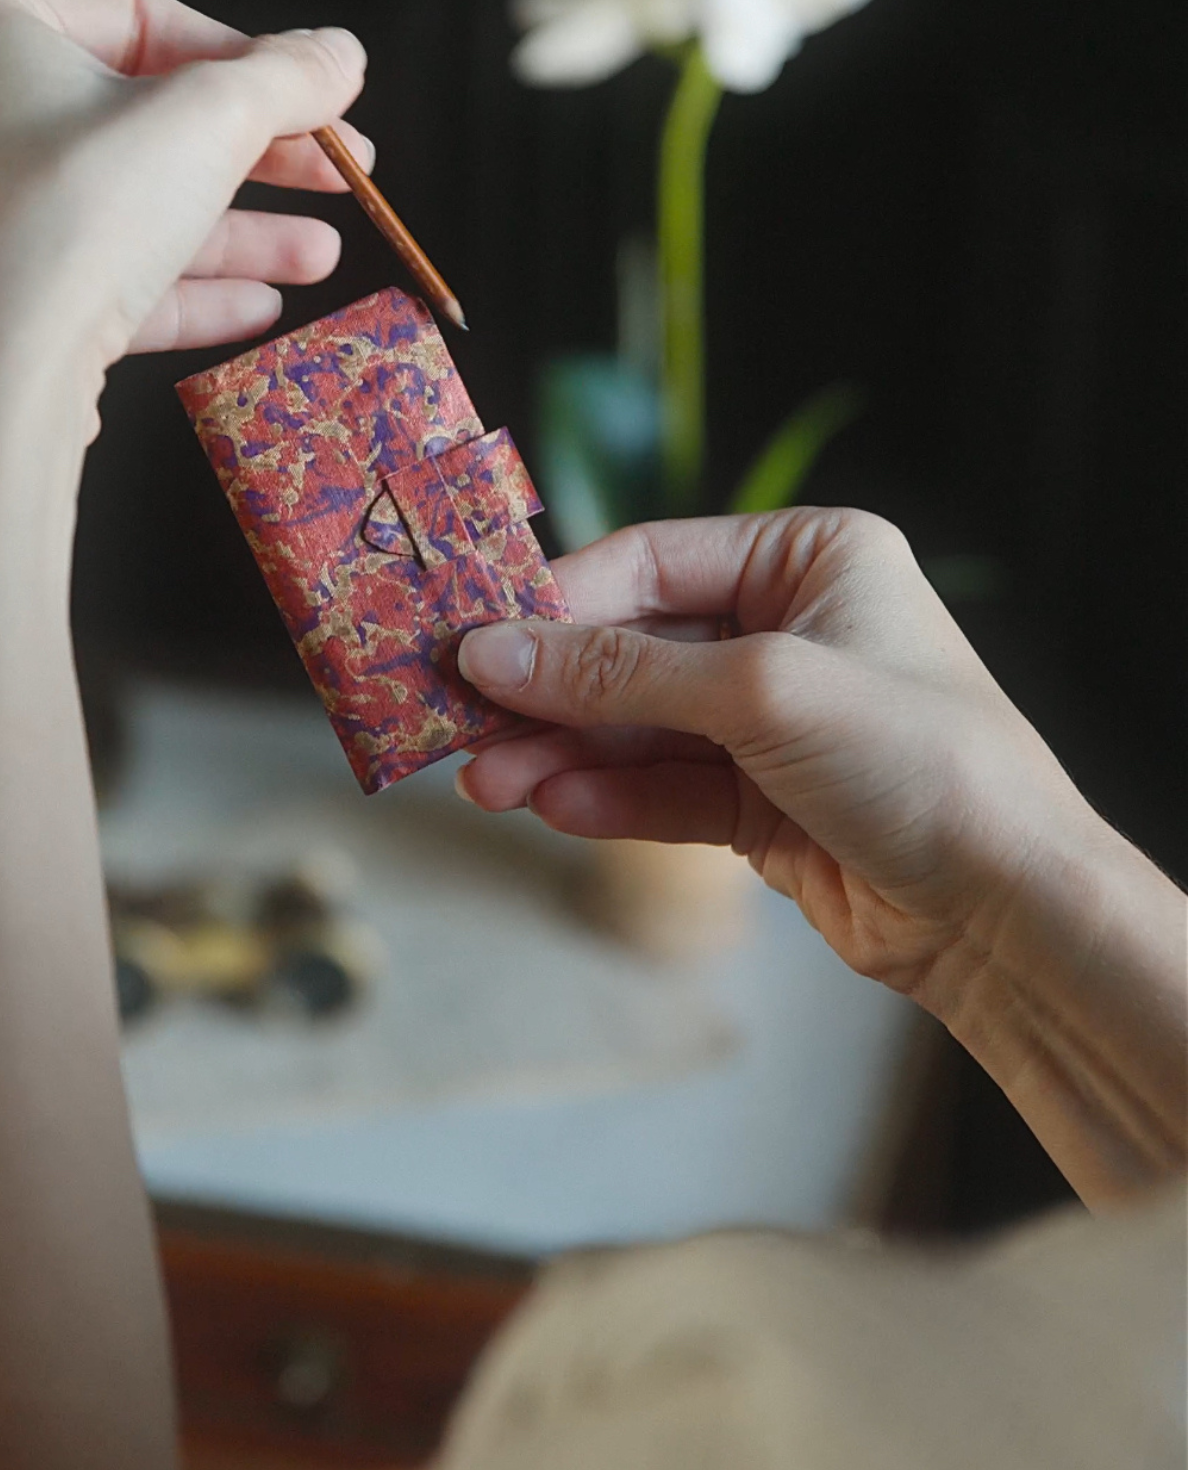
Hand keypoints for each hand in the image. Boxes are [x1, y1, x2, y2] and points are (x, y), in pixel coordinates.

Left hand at [0, 0, 369, 426]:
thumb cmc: (75, 221)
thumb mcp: (210, 125)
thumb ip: (286, 77)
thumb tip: (340, 52)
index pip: (138, 19)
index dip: (248, 59)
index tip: (318, 98)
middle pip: (131, 117)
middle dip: (253, 156)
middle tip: (338, 173)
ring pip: (113, 203)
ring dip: (229, 230)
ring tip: (319, 256)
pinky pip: (76, 268)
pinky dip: (166, 280)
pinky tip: (257, 305)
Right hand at [456, 509, 1101, 1005]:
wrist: (1008, 912)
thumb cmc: (918, 760)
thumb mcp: (760, 692)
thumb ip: (617, 673)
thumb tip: (490, 653)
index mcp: (810, 557)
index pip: (652, 560)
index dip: (558, 602)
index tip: (472, 639)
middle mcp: (788, 626)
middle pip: (632, 646)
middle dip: (549, 691)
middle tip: (461, 723)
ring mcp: (772, 717)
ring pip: (636, 725)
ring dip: (561, 752)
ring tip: (486, 783)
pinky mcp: (761, 800)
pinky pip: (662, 786)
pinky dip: (607, 797)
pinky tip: (551, 807)